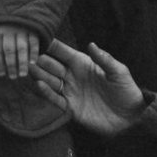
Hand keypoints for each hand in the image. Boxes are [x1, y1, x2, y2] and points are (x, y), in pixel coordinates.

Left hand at [0, 23, 43, 83]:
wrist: (22, 1)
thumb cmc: (8, 19)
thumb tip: (0, 62)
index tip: (2, 74)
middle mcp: (8, 29)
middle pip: (9, 51)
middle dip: (11, 66)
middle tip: (13, 77)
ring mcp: (21, 28)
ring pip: (21, 48)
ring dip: (22, 63)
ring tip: (22, 75)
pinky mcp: (33, 27)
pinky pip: (33, 42)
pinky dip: (34, 52)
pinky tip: (33, 63)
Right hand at [33, 36, 147, 132]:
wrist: (130, 119)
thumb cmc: (127, 91)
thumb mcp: (119, 73)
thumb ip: (104, 59)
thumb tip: (91, 44)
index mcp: (84, 64)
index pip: (64, 52)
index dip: (52, 46)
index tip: (39, 37)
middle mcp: (74, 76)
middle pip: (53, 65)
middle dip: (40, 59)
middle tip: (27, 54)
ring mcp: (71, 91)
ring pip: (51, 80)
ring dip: (39, 74)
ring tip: (27, 67)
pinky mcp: (70, 107)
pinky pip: (55, 98)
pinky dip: (46, 92)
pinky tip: (38, 84)